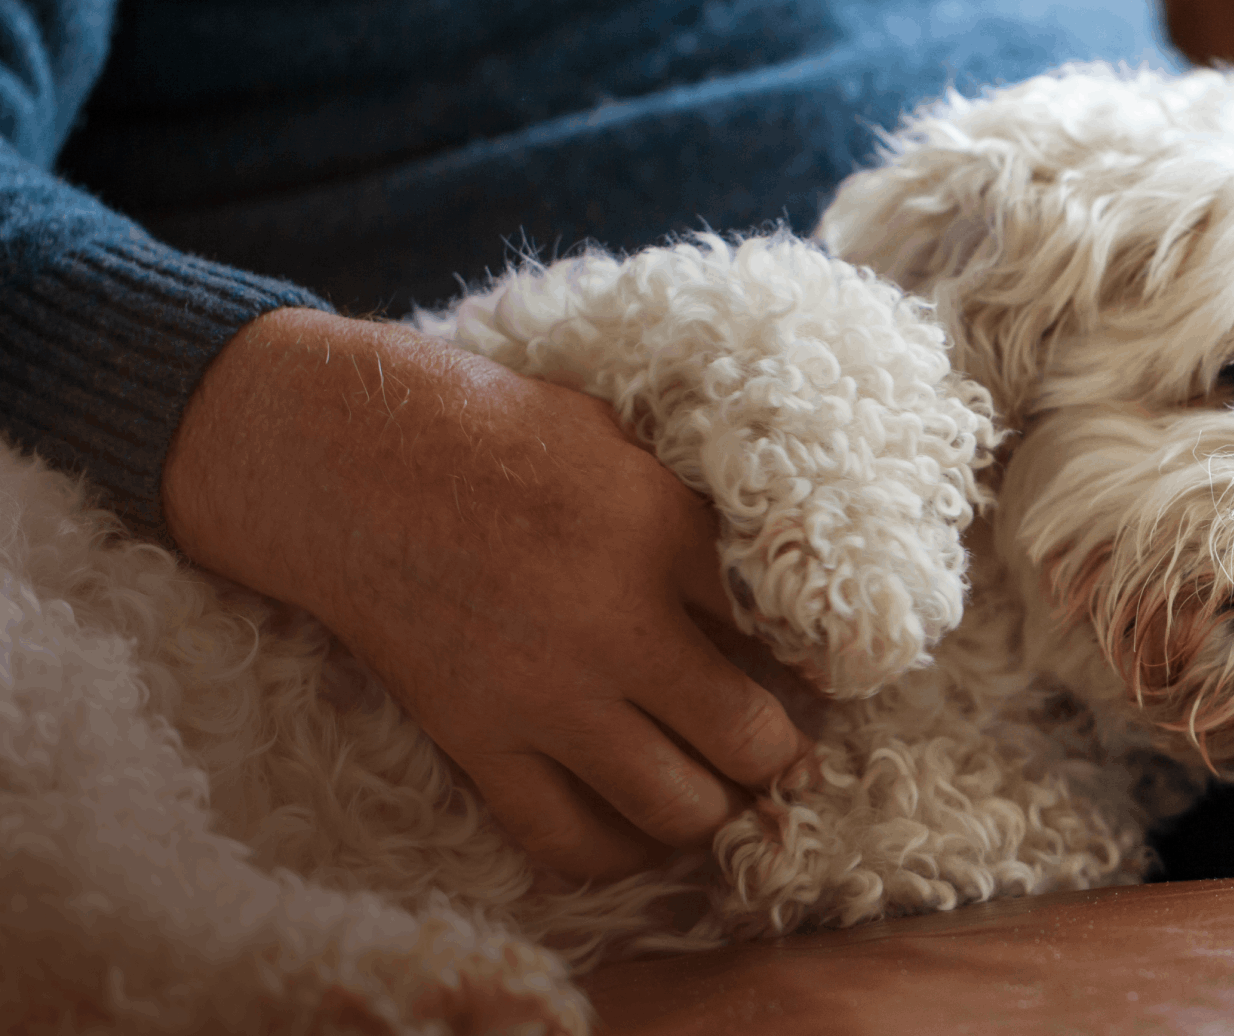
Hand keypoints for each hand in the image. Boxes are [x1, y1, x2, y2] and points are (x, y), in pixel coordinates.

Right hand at [163, 308, 813, 880]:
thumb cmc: (500, 435)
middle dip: (784, 755)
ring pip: (675, 806)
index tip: (827, 675)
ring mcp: (545, 696)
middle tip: (786, 749)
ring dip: (717, 809)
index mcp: (664, 538)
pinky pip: (567, 839)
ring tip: (723, 790)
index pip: (786, 633)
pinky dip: (619, 850)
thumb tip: (774, 606)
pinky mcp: (480, 740)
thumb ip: (699, 527)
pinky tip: (640, 825)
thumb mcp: (626, 449)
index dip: (823, 663)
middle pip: (749, 739)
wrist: (355, 462)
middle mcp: (615, 629)